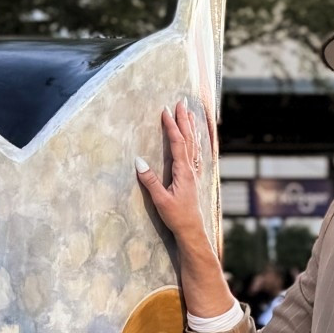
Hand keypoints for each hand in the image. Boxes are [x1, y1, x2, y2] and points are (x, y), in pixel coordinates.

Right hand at [136, 103, 207, 245]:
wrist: (192, 230)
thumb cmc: (177, 216)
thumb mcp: (160, 199)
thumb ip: (150, 180)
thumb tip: (138, 161)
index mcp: (184, 171)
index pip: (177, 143)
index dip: (171, 126)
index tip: (165, 110)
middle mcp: (191, 169)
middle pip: (188, 139)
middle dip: (184, 120)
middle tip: (181, 102)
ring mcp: (194, 173)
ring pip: (193, 145)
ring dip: (191, 128)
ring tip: (189, 113)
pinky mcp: (194, 178)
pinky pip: (196, 154)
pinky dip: (194, 142)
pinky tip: (194, 138)